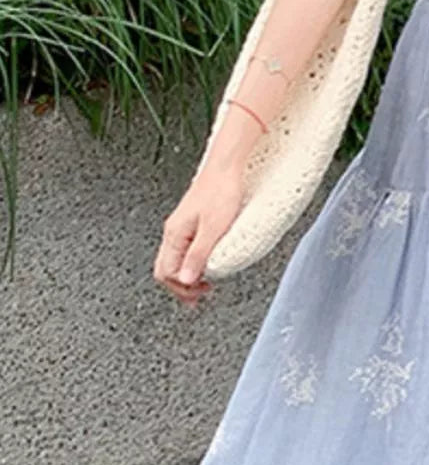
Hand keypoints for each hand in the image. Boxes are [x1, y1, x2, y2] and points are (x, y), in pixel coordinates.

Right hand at [153, 165, 244, 307]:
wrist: (227, 166)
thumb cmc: (222, 191)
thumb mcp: (213, 229)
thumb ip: (198, 256)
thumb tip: (186, 280)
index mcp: (174, 234)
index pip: (165, 272)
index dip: (181, 289)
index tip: (198, 297)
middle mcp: (173, 230)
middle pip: (166, 267)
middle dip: (181, 286)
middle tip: (199, 296)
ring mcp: (181, 225)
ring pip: (175, 258)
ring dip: (188, 274)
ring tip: (205, 282)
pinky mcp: (191, 220)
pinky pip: (184, 247)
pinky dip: (193, 261)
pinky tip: (207, 262)